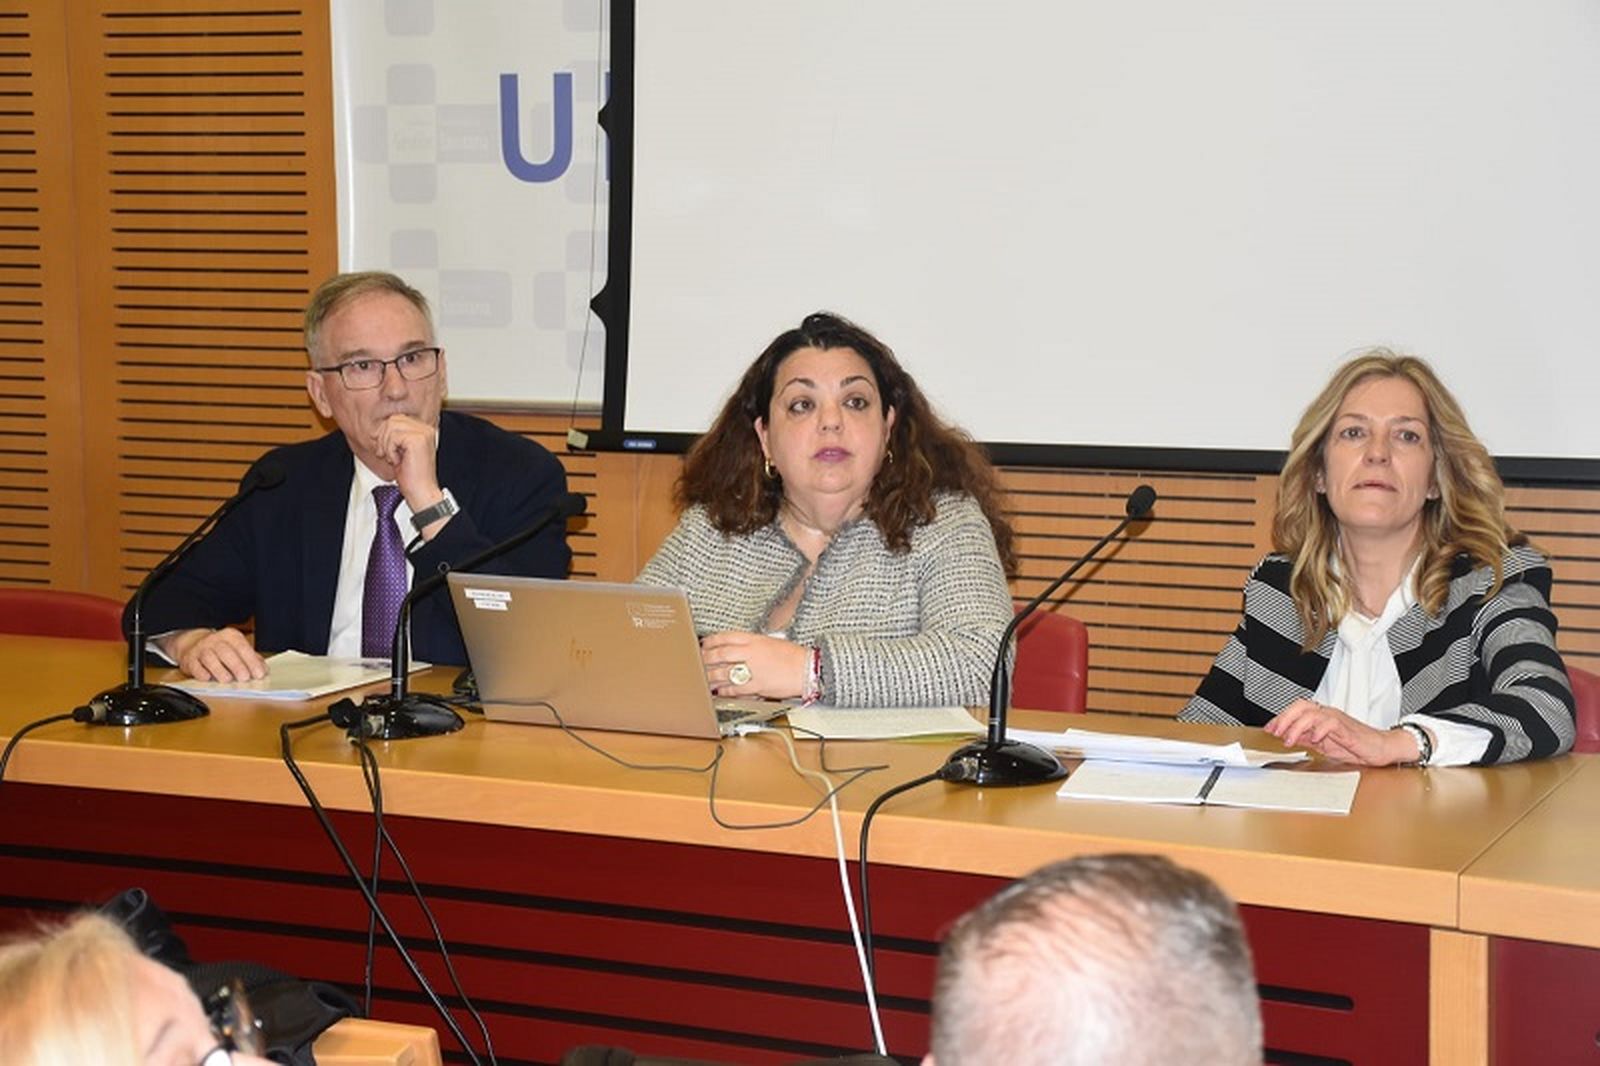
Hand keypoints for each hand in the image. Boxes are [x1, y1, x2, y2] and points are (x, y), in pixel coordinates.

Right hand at [163, 626, 266, 682]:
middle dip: (237, 666)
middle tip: (245, 678)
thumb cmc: (221, 649)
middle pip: (226, 652)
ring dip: (219, 670)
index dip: (251, 661)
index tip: (259, 673)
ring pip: (209, 658)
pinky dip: (201, 672)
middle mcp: (215, 640)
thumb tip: (263, 670)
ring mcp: (201, 649)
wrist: (193, 644)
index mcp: (230, 636)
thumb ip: (251, 659)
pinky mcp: (189, 659)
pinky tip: (207, 678)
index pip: (242, 647)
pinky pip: (195, 666)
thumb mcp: (237, 649)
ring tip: (227, 680)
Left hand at [375, 414, 443, 527]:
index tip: (386, 452)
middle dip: (384, 438)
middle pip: (393, 419)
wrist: (421, 493)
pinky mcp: (418, 440)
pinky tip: (397, 461)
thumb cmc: (411, 477)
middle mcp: (426, 429)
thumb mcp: (400, 452)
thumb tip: (379, 428)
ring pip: (392, 426)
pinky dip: (390, 450)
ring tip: (393, 459)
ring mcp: (423, 433)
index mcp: (424, 430)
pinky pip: (393, 436)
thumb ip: (395, 436)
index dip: (386, 434)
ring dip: (386, 444)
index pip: (397, 419)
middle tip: (387, 455)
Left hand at [699, 632, 808, 699]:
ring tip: (704, 680)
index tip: (704, 644)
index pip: (726, 637)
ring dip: (712, 677)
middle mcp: (752, 653)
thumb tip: (735, 649)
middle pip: (721, 654)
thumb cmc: (792, 656)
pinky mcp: (757, 685)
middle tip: (698, 663)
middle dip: (706, 659)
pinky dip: (725, 690)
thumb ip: (752, 645)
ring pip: (724, 673)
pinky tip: (719, 691)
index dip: (711, 641)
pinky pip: (735, 688)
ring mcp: (753, 669)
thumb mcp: (770, 642)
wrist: (808, 669)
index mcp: (755, 640)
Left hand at [1264, 698, 1419, 766]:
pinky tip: (1313, 740)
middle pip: (1301, 706)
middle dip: (1285, 718)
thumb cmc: (1355, 746)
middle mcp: (1327, 714)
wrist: (1380, 748)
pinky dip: (1318, 730)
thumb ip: (1306, 738)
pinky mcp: (1347, 727)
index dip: (1281, 718)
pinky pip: (1330, 723)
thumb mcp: (1324, 744)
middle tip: (1276, 732)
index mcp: (1321, 717)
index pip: (1296, 710)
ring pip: (1312, 713)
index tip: (1269, 729)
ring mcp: (1337, 719)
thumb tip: (1287, 737)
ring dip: (1296, 726)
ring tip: (1289, 740)